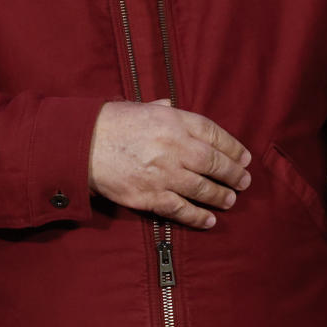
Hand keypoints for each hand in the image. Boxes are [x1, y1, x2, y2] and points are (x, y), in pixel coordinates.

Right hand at [88, 99, 249, 228]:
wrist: (82, 145)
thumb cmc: (111, 123)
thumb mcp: (141, 107)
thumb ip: (162, 109)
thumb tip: (171, 106)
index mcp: (174, 121)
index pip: (214, 134)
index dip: (233, 147)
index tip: (244, 157)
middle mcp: (174, 147)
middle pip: (214, 163)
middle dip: (233, 174)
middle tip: (244, 182)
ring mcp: (163, 174)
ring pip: (202, 188)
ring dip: (220, 196)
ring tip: (230, 200)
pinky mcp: (150, 196)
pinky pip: (181, 209)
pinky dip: (198, 216)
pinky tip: (209, 220)